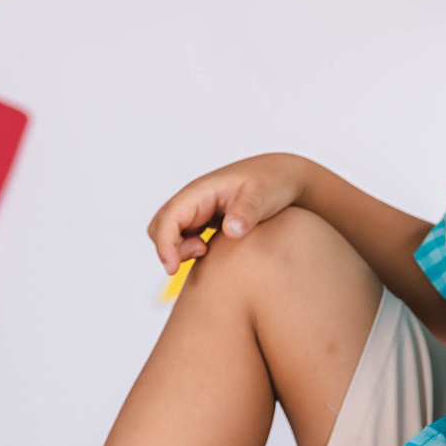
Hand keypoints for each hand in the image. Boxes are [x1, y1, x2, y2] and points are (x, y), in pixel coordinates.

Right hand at [147, 153, 308, 273]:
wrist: (285, 177)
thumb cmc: (273, 182)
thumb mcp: (263, 195)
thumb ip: (246, 211)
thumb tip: (231, 230)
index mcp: (201, 191)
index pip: (169, 218)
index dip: (166, 244)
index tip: (174, 268)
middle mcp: (194, 199)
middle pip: (160, 226)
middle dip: (168, 247)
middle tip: (199, 256)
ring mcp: (198, 209)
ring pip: (170, 233)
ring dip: (179, 248)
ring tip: (207, 253)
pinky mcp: (205, 219)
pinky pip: (184, 236)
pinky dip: (189, 249)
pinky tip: (213, 252)